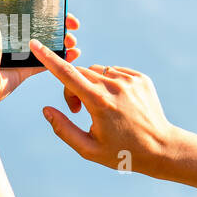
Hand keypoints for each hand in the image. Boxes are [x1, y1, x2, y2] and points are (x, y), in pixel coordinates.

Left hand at [0, 0, 80, 115]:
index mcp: (2, 17)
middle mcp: (12, 30)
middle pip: (43, 19)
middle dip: (61, 18)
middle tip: (73, 21)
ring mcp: (20, 49)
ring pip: (48, 38)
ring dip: (64, 37)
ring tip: (72, 40)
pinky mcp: (25, 67)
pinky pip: (48, 59)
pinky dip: (62, 56)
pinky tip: (74, 53)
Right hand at [31, 46, 174, 175]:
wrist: (161, 148)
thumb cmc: (122, 152)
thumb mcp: (88, 149)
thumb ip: (63, 129)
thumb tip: (47, 109)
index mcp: (99, 102)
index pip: (67, 74)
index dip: (48, 59)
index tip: (36, 44)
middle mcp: (114, 86)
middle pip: (79, 73)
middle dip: (72, 88)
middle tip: (78, 110)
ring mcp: (129, 80)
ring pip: (97, 72)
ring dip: (91, 85)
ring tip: (101, 108)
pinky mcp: (140, 78)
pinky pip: (114, 72)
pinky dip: (108, 84)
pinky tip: (116, 103)